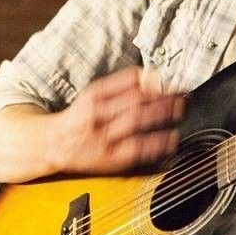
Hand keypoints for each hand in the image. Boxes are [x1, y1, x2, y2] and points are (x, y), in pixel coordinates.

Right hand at [55, 66, 183, 175]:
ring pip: (136, 121)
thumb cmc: (78, 118)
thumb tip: (151, 76)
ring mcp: (103, 137)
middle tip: (183, 93)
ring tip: (180, 109)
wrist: (52, 144)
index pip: (126, 81)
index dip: (152, 78)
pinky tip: (171, 138)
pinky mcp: (109, 158)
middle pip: (135, 100)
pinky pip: (136, 149)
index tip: (170, 77)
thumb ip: (119, 86)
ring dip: (162, 114)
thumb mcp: (92, 95)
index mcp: (93, 95)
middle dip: (163, 96)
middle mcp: (97, 114)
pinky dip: (155, 144)